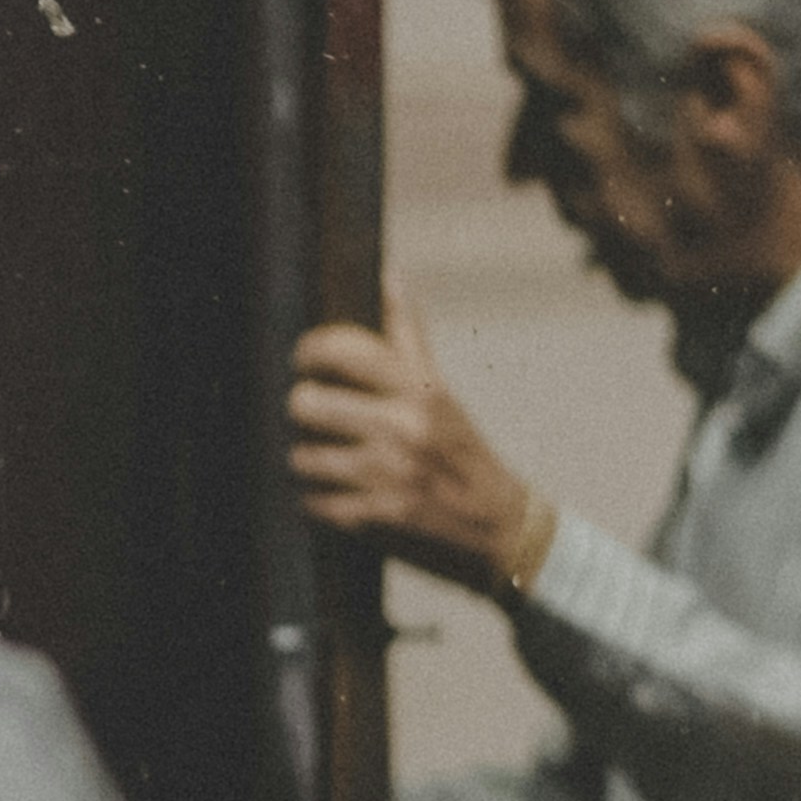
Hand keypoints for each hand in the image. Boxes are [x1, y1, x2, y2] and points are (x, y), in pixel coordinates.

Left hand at [287, 301, 553, 592]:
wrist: (498, 525)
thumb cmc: (462, 450)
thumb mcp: (440, 391)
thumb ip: (407, 335)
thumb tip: (389, 275)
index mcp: (419, 390)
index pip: (344, 349)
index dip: (311, 349)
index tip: (304, 359)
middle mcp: (403, 428)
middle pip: (306, 402)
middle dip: (303, 408)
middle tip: (311, 413)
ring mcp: (387, 475)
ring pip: (302, 456)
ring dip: (305, 458)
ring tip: (320, 457)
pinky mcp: (375, 517)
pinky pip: (314, 500)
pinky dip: (317, 499)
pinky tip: (332, 492)